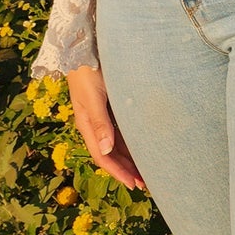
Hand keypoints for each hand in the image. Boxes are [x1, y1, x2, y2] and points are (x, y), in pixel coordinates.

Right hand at [65, 65, 144, 190]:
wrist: (86, 50)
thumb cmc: (88, 72)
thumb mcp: (93, 98)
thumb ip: (99, 122)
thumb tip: (107, 150)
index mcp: (87, 125)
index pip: (104, 156)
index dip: (118, 172)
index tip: (134, 184)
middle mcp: (96, 124)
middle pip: (112, 154)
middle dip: (127, 170)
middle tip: (146, 184)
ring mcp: (104, 116)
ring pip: (119, 144)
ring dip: (131, 158)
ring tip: (148, 171)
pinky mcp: (113, 106)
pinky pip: (123, 130)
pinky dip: (133, 142)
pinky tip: (144, 147)